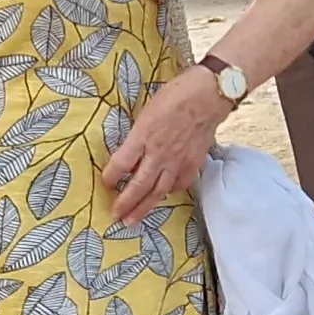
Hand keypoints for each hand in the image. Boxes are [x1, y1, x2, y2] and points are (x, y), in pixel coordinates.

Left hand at [100, 70, 230, 223]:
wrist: (208, 96)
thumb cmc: (175, 95)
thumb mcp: (146, 111)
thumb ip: (137, 135)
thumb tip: (128, 152)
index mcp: (143, 136)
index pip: (120, 164)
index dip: (110, 177)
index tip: (105, 183)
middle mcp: (158, 153)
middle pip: (138, 185)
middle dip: (125, 203)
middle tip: (114, 216)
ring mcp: (177, 161)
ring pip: (158, 191)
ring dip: (144, 207)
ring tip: (133, 219)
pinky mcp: (193, 164)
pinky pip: (178, 185)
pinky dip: (168, 193)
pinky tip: (162, 196)